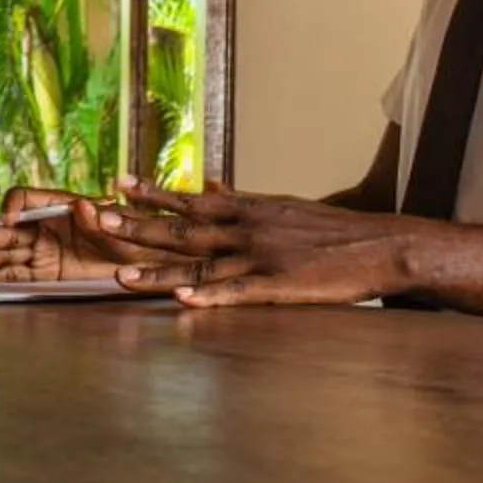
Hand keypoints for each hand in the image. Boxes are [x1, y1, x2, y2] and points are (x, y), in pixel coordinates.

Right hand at [0, 183, 189, 282]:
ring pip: (4, 254)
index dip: (13, 207)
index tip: (8, 221)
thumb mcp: (120, 227)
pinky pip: (14, 276)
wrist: (143, 266)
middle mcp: (45, 227)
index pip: (25, 199)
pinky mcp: (44, 275)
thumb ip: (99, 218)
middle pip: (7, 229)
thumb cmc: (133, 238)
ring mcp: (42, 252)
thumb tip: (81, 206)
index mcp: (59, 206)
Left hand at [100, 185, 414, 307]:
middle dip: (138, 225)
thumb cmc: (334, 230)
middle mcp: (248, 228)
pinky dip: (210, 297)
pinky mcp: (281, 286)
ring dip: (158, 271)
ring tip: (120, 275)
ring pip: (200, 265)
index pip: (190, 198)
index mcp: (248, 208)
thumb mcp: (282, 205)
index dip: (151, 193)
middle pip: (184, 228)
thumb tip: (212, 181)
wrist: (384, 244)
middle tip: (99, 219)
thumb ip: (242, 198)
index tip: (115, 183)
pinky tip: (185, 300)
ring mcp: (262, 258)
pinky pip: (238, 293)